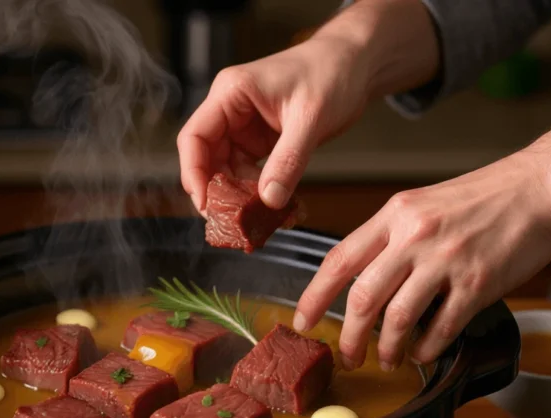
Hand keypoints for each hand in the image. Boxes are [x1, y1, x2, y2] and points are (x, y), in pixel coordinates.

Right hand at [177, 35, 369, 212]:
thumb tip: (269, 200)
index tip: (206, 203)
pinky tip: (275, 207)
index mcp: (231, 93)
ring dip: (240, 196)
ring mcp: (245, 126)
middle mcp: (232, 109)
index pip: (195, 137)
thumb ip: (288, 160)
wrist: (356, 63)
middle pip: (207, 158)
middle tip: (232, 221)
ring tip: (258, 219)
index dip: (194, 173)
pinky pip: (250, 172)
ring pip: (228, 170)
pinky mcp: (262, 139)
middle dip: (218, 191)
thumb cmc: (332, 71)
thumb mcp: (310, 118)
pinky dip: (259, 191)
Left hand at [294, 152, 550, 369]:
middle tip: (347, 355)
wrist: (542, 186)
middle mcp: (413, 236)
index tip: (303, 320)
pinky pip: (441, 327)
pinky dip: (427, 347)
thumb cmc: (486, 196)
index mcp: (395, 215)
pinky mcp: (477, 283)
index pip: (340, 259)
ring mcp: (445, 260)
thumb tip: (366, 277)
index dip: (315, 295)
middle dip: (349, 336)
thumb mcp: (424, 204)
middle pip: (363, 297)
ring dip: (386, 348)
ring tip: (386, 360)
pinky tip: (424, 354)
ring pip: (397, 318)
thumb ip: (393, 237)